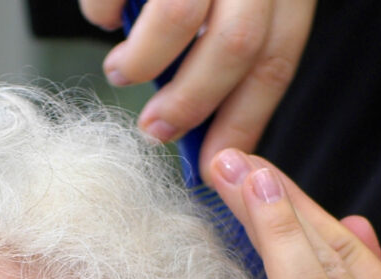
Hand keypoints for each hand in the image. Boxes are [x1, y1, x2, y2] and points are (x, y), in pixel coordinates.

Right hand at [80, 0, 316, 177]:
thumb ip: (233, 36)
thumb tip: (209, 121)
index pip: (276, 57)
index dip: (245, 119)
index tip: (214, 162)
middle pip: (237, 44)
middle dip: (191, 104)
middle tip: (156, 130)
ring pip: (181, 17)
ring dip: (143, 62)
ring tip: (121, 73)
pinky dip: (104, 10)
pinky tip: (104, 14)